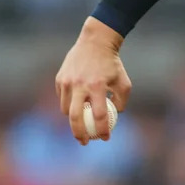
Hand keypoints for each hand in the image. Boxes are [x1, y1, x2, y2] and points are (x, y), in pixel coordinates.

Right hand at [55, 17, 130, 144]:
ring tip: (82, 122)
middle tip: (85, 141)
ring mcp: (67, 82)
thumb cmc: (112, 64)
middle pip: (75, 117)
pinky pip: (63, 99)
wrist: (96, 42)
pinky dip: (70, 105)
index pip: (99, 115)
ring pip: (66, 110)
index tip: (104, 138)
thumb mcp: (124, 82)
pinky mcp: (60, 79)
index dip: (102, 130)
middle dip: (79, 134)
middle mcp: (80, 85)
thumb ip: (121, 101)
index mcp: (97, 86)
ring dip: (74, 119)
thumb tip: (115, 117)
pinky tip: (77, 105)